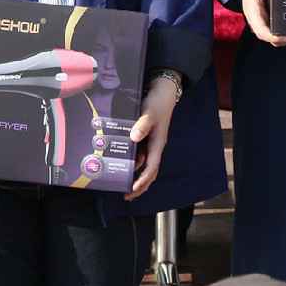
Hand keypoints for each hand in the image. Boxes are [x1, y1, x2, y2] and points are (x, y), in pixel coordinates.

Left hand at [126, 75, 181, 199]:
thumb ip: (143, 124)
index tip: (131, 190)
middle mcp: (154, 146)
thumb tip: (134, 138)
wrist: (163, 90)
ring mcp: (150, 142)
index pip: (151, 168)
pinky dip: (131, 160)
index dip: (142, 181)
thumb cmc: (158, 102)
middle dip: (139, 185)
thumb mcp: (150, 112)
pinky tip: (121, 161)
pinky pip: (138, 153)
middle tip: (126, 195)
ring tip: (121, 182)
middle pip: (148, 171)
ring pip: (143, 163)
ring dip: (134, 174)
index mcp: (158, 144)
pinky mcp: (145, 136)